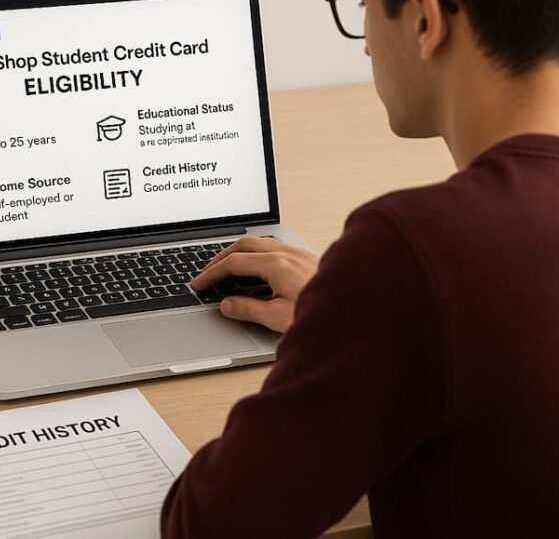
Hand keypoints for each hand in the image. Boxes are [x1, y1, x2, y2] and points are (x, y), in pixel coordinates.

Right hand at [191, 236, 319, 332]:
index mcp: (275, 264)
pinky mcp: (308, 258)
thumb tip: (227, 304)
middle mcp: (287, 253)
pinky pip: (275, 246)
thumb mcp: (278, 318)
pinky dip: (257, 252)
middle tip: (207, 271)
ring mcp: (299, 253)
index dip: (211, 273)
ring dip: (240, 251)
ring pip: (260, 242)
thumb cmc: (324, 313)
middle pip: (244, 244)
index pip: (233, 262)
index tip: (199, 284)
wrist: (359, 310)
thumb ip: (248, 309)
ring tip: (228, 265)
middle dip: (221, 256)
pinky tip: (260, 265)